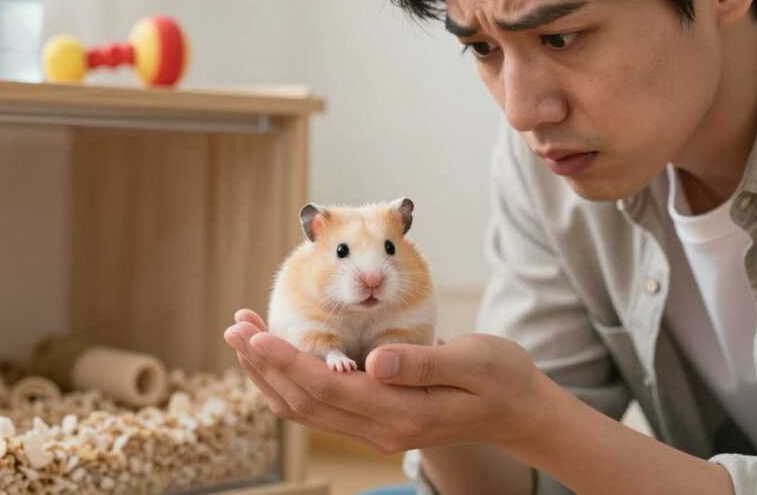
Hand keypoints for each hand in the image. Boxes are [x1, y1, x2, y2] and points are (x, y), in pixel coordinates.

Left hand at [224, 309, 548, 454]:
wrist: (521, 411)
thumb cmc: (502, 377)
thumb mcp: (471, 360)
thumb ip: (421, 361)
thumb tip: (372, 361)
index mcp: (402, 411)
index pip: (328, 387)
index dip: (286, 360)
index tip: (254, 334)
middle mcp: (382, 428)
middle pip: (305, 402)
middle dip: (265, 364)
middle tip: (235, 326)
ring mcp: (378, 429)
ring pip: (307, 407)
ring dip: (271, 373)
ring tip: (245, 336)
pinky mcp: (378, 420)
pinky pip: (322, 405)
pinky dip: (292, 379)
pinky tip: (279, 354)